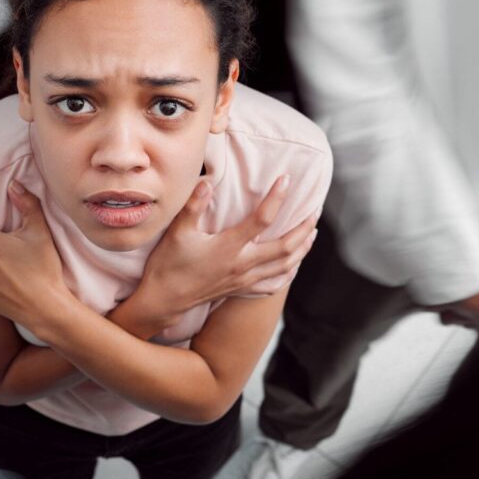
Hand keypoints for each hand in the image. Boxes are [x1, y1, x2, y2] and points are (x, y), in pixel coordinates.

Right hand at [139, 175, 319, 322]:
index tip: (286, 180)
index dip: (277, 198)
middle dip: (304, 228)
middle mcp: (242, 265)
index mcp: (229, 248)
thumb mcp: (178, 232)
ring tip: (312, 233)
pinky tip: (293, 265)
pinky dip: (288, 273)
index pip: (262, 220)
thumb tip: (207, 183)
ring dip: (302, 249)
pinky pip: (273, 285)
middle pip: (286, 247)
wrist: (164, 299)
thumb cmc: (169, 265)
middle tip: (314, 211)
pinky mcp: (240, 290)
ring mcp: (244, 280)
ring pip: (285, 266)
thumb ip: (194, 207)